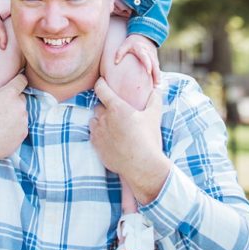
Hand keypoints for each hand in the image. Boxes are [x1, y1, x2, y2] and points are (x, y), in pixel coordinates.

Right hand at [0, 70, 27, 175]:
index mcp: (9, 93)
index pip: (22, 80)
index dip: (19, 80)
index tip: (15, 82)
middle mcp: (19, 105)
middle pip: (21, 97)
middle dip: (13, 100)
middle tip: (0, 107)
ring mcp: (23, 120)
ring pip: (22, 112)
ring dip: (15, 114)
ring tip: (0, 120)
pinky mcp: (24, 133)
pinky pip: (22, 126)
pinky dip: (16, 127)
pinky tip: (3, 130)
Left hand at [90, 77, 169, 205]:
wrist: (142, 166)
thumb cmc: (148, 139)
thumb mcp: (154, 116)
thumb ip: (154, 100)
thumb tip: (156, 89)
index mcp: (116, 108)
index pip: (100, 88)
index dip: (101, 83)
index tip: (103, 83)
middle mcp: (104, 118)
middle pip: (98, 106)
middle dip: (105, 107)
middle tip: (116, 113)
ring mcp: (98, 132)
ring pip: (93, 120)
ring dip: (100, 121)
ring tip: (112, 126)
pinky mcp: (95, 145)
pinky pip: (93, 134)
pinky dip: (99, 134)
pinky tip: (110, 139)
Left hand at [114, 33, 160, 87]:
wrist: (143, 36)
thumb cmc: (132, 42)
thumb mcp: (125, 45)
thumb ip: (120, 53)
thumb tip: (115, 62)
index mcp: (141, 49)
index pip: (145, 57)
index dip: (147, 64)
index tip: (148, 72)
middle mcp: (149, 53)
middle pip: (154, 64)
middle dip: (156, 73)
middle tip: (156, 83)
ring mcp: (153, 56)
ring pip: (157, 66)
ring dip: (158, 75)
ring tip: (157, 85)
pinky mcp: (155, 59)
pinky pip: (157, 68)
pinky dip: (157, 74)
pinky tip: (156, 83)